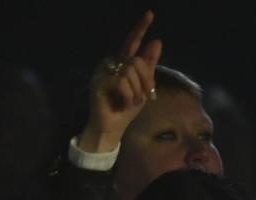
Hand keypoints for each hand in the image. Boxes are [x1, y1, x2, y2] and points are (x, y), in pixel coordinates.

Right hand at [80, 10, 164, 153]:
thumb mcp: (143, 88)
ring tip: (132, 103)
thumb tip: (157, 40)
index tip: (150, 14)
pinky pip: (121, 82)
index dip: (140, 28)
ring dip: (136, 90)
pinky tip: (124, 104)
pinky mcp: (98, 83)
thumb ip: (149, 66)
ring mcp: (103, 73)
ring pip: (130, 71)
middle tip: (146, 96)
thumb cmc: (126, 110)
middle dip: (146, 80)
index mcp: (123, 65)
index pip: (132, 42)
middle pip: (136, 61)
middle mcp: (112, 65)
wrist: (112, 129)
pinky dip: (127, 95)